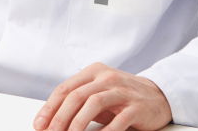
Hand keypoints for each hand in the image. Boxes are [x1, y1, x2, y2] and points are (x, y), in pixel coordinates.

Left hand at [34, 63, 172, 130]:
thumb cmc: (122, 97)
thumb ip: (78, 102)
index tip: (39, 125)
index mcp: (94, 72)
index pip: (65, 89)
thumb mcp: (98, 94)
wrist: (158, 96)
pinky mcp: (137, 106)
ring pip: (93, 103)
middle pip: (76, 96)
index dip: (50, 108)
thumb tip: (51, 121)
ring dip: (77, 123)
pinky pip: (118, 120)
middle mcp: (106, 77)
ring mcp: (122, 90)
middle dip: (60, 118)